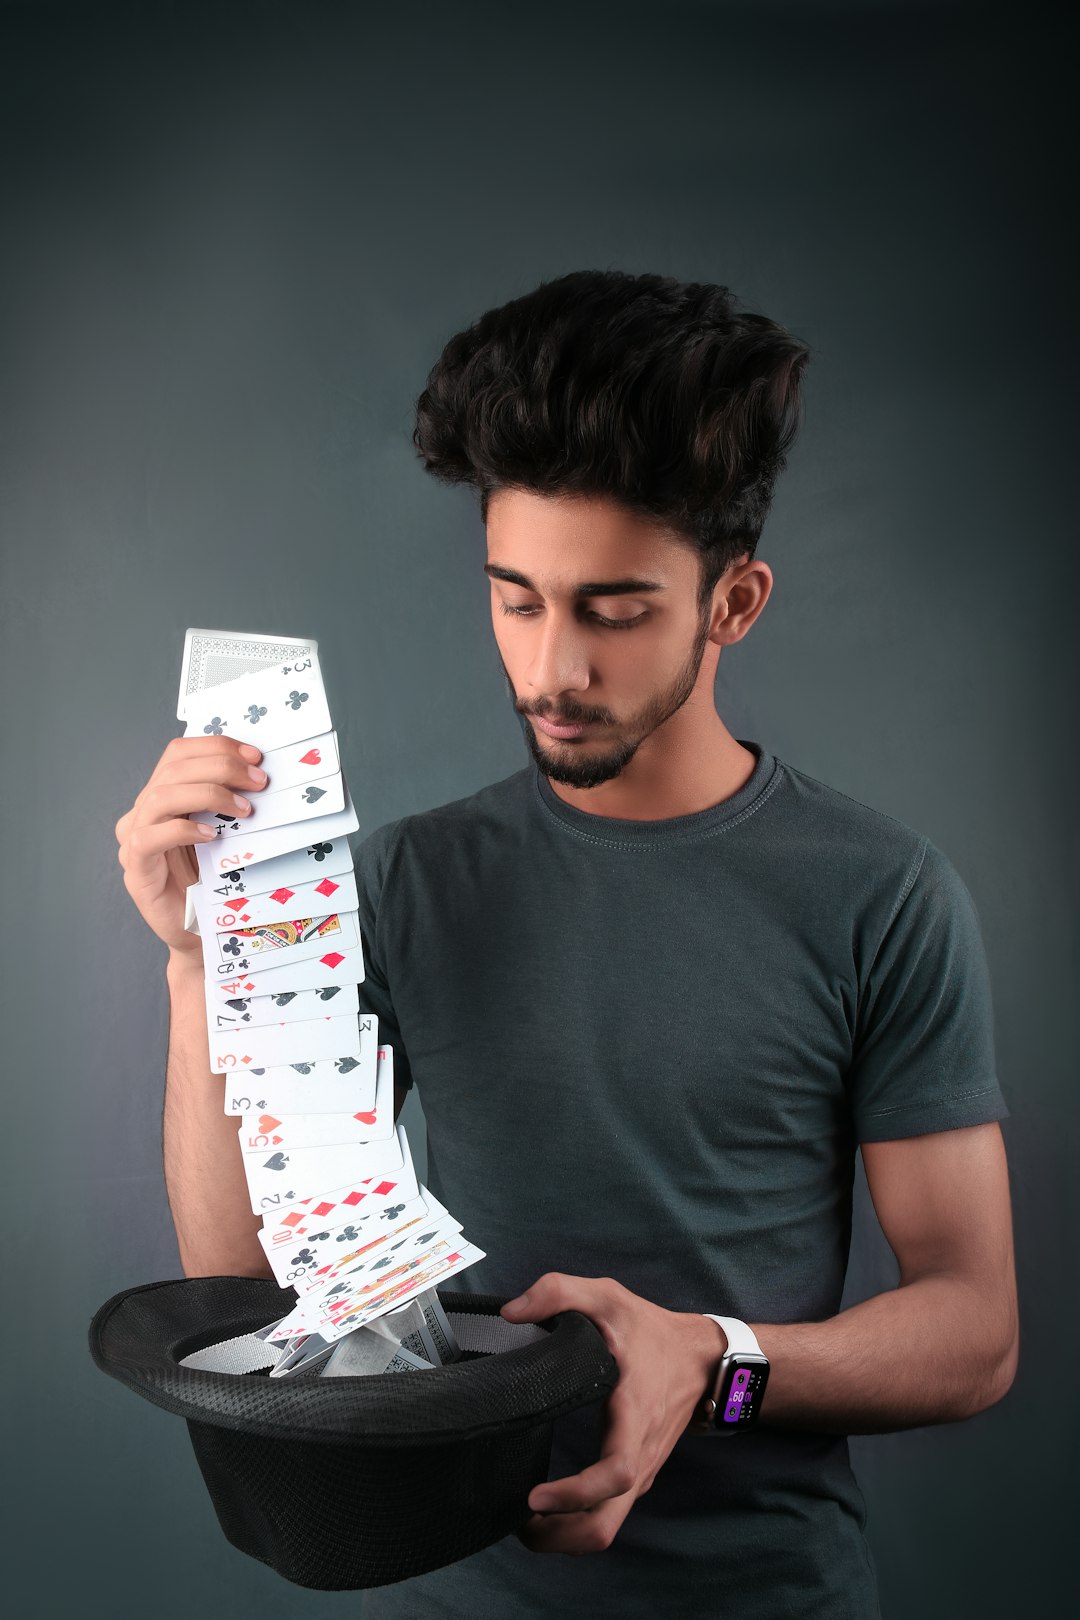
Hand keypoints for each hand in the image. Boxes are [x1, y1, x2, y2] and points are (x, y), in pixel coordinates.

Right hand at [114, 735, 269, 960]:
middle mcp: (144, 812)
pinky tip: (212, 836)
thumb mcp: (228, 832)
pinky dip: (182, 830)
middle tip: (260, 781)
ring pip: (160, 796)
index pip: (179, 753)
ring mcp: (135, 840)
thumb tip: (261, 771)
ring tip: (244, 809)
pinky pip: (149, 838)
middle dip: (221, 767)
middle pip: (173, 769)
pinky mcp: (136, 869)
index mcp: (163, 796)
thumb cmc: (217, 882)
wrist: (202, 934)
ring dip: (208, 794)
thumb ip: (229, 802)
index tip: (254, 755)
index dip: (216, 746)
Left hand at [499, 1273, 725, 1554]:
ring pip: (606, 1528)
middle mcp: (639, 1456)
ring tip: (524, 1523)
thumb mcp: (608, 1297)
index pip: (613, 1474)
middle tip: (517, 1523)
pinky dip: (577, 1525)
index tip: (533, 1497)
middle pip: (605, 1526)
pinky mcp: (637, 1476)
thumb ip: (559, 1292)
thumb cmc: (651, 1331)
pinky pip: (609, 1516)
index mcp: (633, 1417)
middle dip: (559, 1537)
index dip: (573, 1495)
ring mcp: (640, 1472)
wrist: (702, 1358)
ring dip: (564, 1537)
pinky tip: (549, 1509)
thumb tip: (511, 1312)